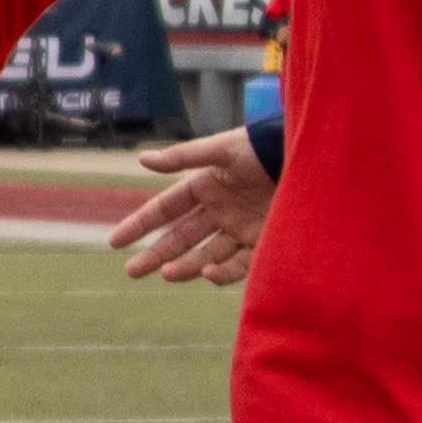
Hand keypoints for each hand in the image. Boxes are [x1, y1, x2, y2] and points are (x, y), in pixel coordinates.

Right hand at [106, 122, 266, 286]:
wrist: (306, 160)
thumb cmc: (263, 148)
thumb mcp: (221, 150)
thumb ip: (183, 158)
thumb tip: (141, 159)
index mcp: (205, 185)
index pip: (165, 209)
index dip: (140, 224)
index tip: (115, 242)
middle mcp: (219, 210)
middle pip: (179, 237)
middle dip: (154, 254)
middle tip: (131, 271)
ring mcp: (239, 228)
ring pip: (204, 254)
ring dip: (184, 266)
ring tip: (165, 274)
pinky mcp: (262, 243)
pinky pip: (237, 264)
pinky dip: (221, 272)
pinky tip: (206, 273)